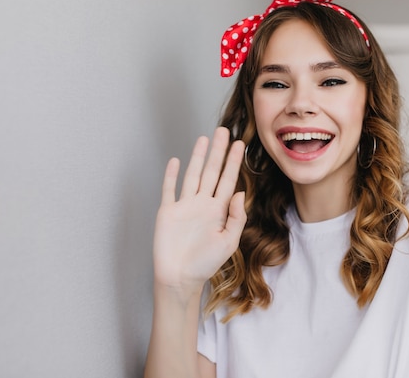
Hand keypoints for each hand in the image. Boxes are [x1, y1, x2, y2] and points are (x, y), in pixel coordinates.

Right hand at [152, 127, 245, 295]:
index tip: (241, 145)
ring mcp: (184, 206)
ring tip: (205, 139)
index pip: (228, 181)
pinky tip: (175, 160)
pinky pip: (169, 190)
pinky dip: (171, 175)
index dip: (234, 163)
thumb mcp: (228, 241)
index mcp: (218, 211)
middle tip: (225, 131)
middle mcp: (202, 204)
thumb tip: (241, 193)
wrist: (180, 278)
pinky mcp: (167, 212)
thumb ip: (236, 217)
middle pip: (212, 172)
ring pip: (192, 175)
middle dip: (218, 152)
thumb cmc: (205, 264)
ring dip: (198, 157)